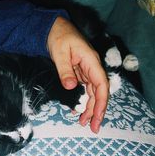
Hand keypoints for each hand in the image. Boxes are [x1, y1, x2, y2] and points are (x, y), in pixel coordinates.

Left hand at [47, 16, 108, 132]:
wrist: (53, 28)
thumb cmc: (58, 36)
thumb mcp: (60, 53)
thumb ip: (65, 70)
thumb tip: (71, 87)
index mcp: (91, 62)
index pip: (101, 85)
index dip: (102, 102)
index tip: (98, 116)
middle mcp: (91, 67)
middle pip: (98, 92)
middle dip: (96, 110)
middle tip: (92, 127)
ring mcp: (86, 70)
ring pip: (92, 92)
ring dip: (89, 107)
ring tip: (83, 122)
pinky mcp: (79, 72)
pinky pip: (84, 89)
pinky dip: (81, 100)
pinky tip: (76, 109)